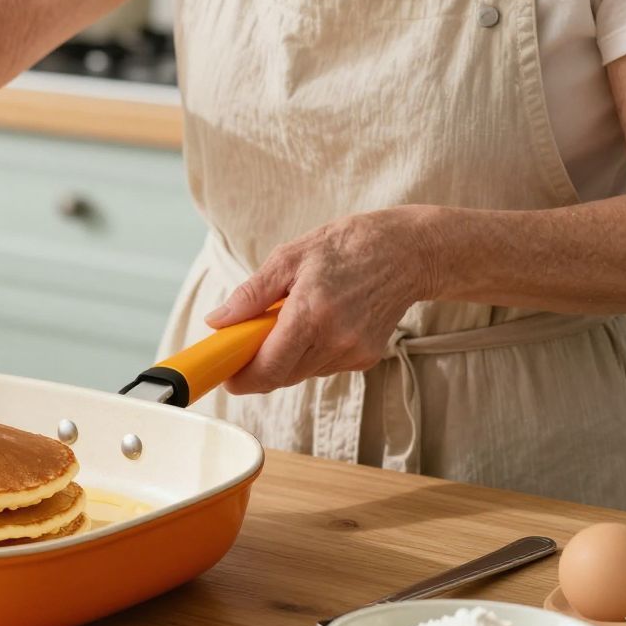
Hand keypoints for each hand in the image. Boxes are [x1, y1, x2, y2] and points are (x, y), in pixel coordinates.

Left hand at [204, 207, 442, 393]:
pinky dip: (310, 353)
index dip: (241, 378)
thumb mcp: (289, 257)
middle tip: (248, 340)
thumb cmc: (346, 247)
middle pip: (281, 376)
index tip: (225, 375)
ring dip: (285, 357)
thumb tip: (217, 321)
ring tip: (290, 320)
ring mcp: (354, 352)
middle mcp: (335, 341)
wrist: (408, 252)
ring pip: (301, 373)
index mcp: (311, 314)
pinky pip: (323, 366)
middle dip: (259, 365)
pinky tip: (318, 323)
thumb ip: (250, 294)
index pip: (268, 368)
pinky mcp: (367, 358)